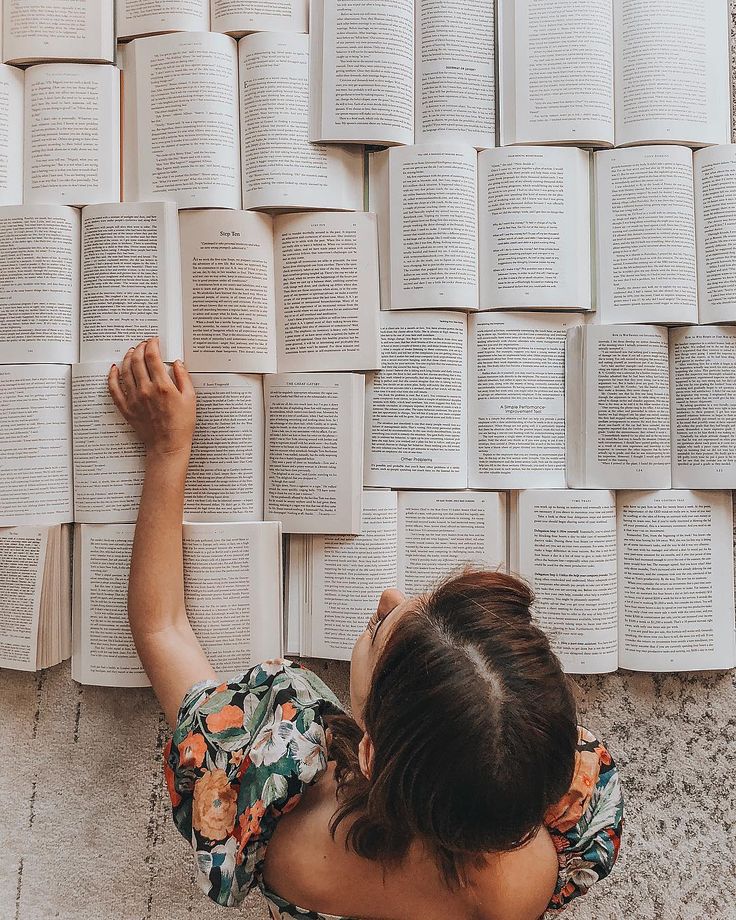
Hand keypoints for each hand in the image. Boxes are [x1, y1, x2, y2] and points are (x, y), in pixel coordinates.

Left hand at [108, 338, 195, 457]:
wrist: (168, 445)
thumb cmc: (182, 424)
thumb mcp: (190, 399)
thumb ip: (183, 378)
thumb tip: (177, 363)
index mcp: (163, 386)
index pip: (153, 357)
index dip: (152, 345)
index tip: (154, 341)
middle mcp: (146, 390)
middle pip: (137, 360)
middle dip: (140, 347)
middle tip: (144, 344)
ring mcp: (134, 398)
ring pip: (125, 370)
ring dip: (127, 357)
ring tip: (132, 352)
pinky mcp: (126, 408)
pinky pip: (114, 388)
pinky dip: (112, 376)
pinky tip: (114, 369)